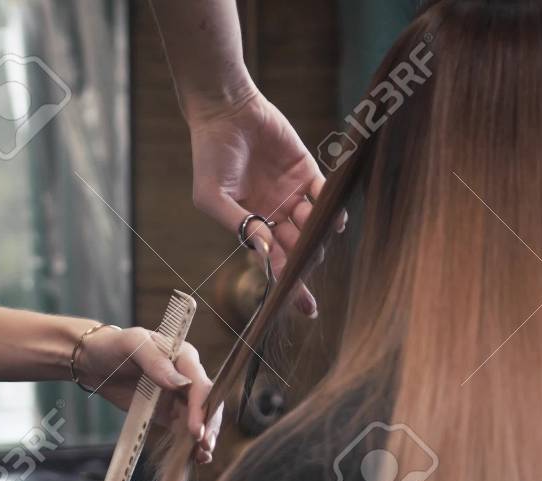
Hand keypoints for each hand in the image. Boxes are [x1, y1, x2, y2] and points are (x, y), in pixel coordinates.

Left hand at [74, 326, 223, 463]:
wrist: (93, 362)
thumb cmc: (112, 346)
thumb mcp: (131, 344)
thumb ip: (154, 360)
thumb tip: (179, 383)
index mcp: (183, 356)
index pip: (200, 383)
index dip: (201, 406)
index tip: (196, 428)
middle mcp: (186, 376)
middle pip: (207, 403)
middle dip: (208, 425)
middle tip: (204, 446)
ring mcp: (179, 396)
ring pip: (200, 419)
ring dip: (204, 437)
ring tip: (202, 456)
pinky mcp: (168, 413)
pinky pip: (184, 429)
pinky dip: (190, 444)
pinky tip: (194, 457)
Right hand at [187, 88, 328, 316]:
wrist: (225, 112)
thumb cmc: (209, 155)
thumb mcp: (211, 196)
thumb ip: (238, 223)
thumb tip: (265, 251)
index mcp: (251, 225)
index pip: (274, 262)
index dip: (290, 286)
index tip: (303, 308)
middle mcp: (274, 214)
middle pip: (297, 249)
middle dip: (301, 259)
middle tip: (299, 255)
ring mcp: (292, 194)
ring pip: (312, 226)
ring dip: (312, 233)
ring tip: (301, 222)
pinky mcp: (307, 171)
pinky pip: (324, 195)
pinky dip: (330, 207)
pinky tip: (331, 217)